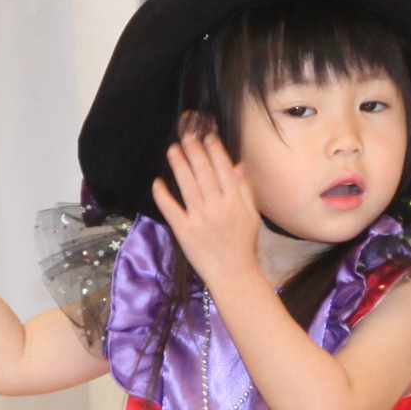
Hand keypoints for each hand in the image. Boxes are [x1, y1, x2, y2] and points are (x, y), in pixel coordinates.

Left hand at [152, 125, 267, 288]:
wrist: (234, 274)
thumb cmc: (244, 244)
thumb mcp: (252, 216)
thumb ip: (245, 190)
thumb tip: (238, 165)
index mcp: (235, 202)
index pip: (223, 169)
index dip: (214, 150)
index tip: (207, 135)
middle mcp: (217, 207)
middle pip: (203, 173)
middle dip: (194, 151)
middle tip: (186, 135)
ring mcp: (199, 219)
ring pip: (187, 185)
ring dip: (179, 165)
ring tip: (173, 149)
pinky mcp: (184, 231)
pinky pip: (171, 209)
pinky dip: (163, 195)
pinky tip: (158, 182)